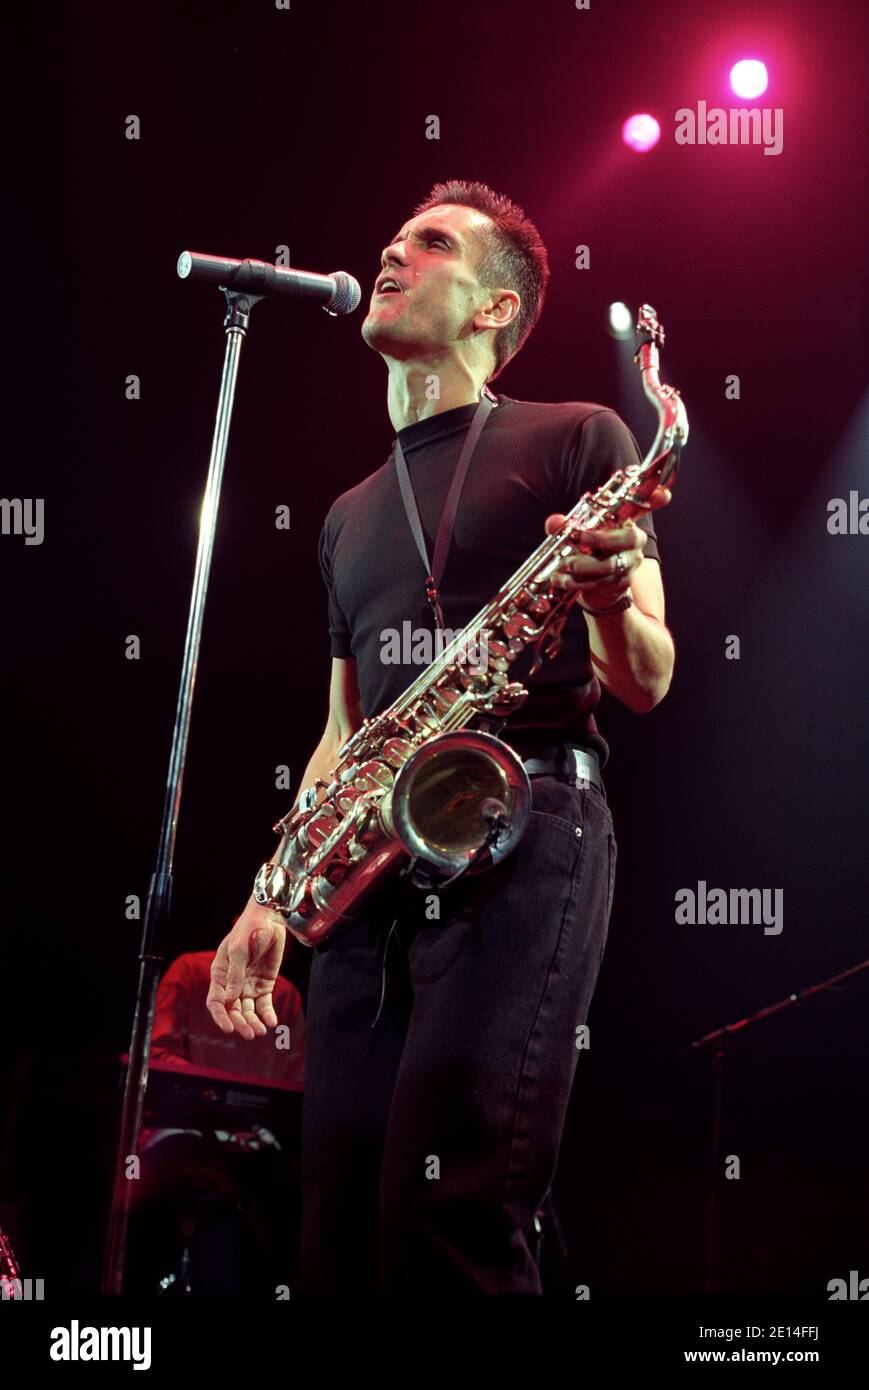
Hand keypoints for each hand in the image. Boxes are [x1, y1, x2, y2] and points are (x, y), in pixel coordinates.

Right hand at [206, 900, 286, 1039]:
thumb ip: (235, 974)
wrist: (270, 918)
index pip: (216, 1001)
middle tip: (250, 1035)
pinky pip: (264, 1004)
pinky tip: (272, 1022)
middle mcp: (232, 983)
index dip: (220, 1016)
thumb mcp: (239, 950)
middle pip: (233, 1010)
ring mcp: (248, 985)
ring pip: (248, 1010)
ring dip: (253, 1022)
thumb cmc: (250, 930)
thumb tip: (229, 999)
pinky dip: (267, 1014)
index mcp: (220, 974)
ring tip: (261, 1032)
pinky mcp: (264, 984)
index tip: (229, 1029)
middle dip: (240, 1023)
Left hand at [544, 486, 670, 605]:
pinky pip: (601, 582)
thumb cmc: (590, 551)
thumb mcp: (576, 535)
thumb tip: (554, 522)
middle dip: (601, 538)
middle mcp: (634, 541)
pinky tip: (560, 579)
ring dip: (583, 564)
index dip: (656, 498)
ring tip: (563, 564)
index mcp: (626, 521)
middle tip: (578, 536)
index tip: (663, 493)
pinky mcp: (622, 583)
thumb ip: (566, 526)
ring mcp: (630, 562)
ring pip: (610, 564)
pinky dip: (577, 581)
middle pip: (628, 537)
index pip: (645, 505)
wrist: (597, 587)